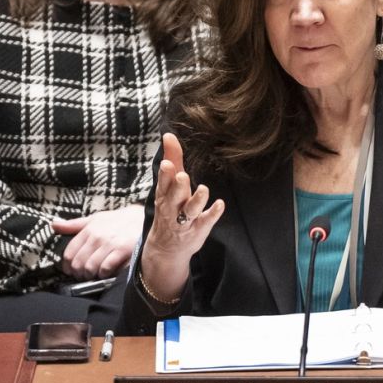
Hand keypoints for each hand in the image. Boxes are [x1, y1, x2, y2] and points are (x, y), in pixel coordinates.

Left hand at [54, 204, 144, 279]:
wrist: (143, 219)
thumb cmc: (118, 220)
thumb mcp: (95, 219)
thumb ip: (74, 224)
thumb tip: (54, 225)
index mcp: (88, 229)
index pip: (69, 252)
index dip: (67, 265)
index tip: (70, 270)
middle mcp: (97, 236)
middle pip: (78, 263)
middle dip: (78, 273)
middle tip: (82, 274)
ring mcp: (109, 244)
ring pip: (90, 267)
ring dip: (90, 275)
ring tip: (94, 274)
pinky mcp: (121, 251)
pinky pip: (105, 268)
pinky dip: (103, 274)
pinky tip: (105, 272)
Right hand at [139, 133, 224, 301]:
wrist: (166, 247)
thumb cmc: (169, 208)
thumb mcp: (168, 185)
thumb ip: (172, 158)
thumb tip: (169, 134)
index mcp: (164, 195)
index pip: (163, 183)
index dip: (165, 175)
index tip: (166, 164)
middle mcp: (173, 207)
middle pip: (174, 196)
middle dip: (178, 186)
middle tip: (183, 176)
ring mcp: (186, 220)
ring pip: (190, 210)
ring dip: (197, 200)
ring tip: (204, 189)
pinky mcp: (198, 229)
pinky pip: (206, 221)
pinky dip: (213, 213)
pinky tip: (220, 205)